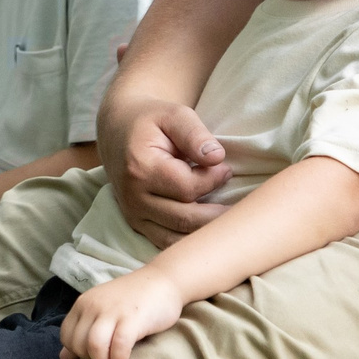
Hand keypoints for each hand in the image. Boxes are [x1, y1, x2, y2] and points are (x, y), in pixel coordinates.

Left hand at [58, 269, 186, 358]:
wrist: (164, 280)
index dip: (77, 351)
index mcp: (83, 303)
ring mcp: (113, 311)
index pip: (66, 335)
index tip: (93, 354)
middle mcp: (93, 305)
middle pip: (78, 344)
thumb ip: (84, 331)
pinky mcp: (133, 319)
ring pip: (94, 346)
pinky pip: (118, 346)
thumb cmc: (133, 300)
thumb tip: (64, 358)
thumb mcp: (103, 312)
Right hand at [108, 102, 231, 248]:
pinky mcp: (137, 225)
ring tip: (231, 221)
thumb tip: (217, 157)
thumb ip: (195, 134)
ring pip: (176, 239)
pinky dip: (190, 243)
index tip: (226, 169)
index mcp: (140, 168)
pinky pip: (166, 244)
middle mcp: (133, 197)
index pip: (186, 187)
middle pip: (184, 218)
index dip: (213, 180)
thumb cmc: (152, 121)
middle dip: (217, 213)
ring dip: (206, 234)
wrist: (119, 130)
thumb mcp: (174, 115)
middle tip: (239, 202)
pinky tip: (210, 231)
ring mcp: (133, 215)